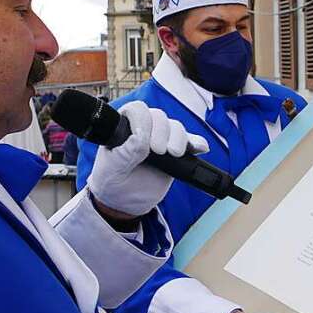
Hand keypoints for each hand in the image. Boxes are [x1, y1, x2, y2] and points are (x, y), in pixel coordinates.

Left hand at [88, 101, 208, 217]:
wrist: (125, 202)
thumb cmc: (112, 181)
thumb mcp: (113, 168)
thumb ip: (125, 152)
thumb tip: (141, 136)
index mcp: (124, 127)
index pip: (137, 110)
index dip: (143, 120)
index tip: (143, 137)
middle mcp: (145, 129)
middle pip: (160, 117)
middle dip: (162, 132)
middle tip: (158, 151)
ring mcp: (163, 140)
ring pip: (176, 127)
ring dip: (178, 138)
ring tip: (174, 153)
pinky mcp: (177, 153)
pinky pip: (191, 142)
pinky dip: (197, 143)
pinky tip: (200, 148)